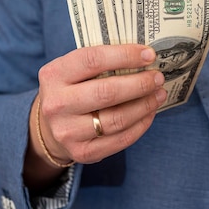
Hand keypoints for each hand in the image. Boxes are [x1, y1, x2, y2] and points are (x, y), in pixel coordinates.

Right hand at [25, 44, 165, 185]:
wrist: (49, 127)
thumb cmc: (71, 90)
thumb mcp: (73, 70)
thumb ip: (102, 62)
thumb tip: (144, 57)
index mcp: (55, 74)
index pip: (93, 60)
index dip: (125, 56)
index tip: (149, 55)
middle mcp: (57, 104)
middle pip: (107, 92)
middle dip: (140, 84)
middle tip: (158, 78)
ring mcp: (67, 131)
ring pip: (117, 119)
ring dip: (145, 106)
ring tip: (158, 95)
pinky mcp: (82, 152)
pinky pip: (120, 139)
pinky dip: (141, 125)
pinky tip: (150, 113)